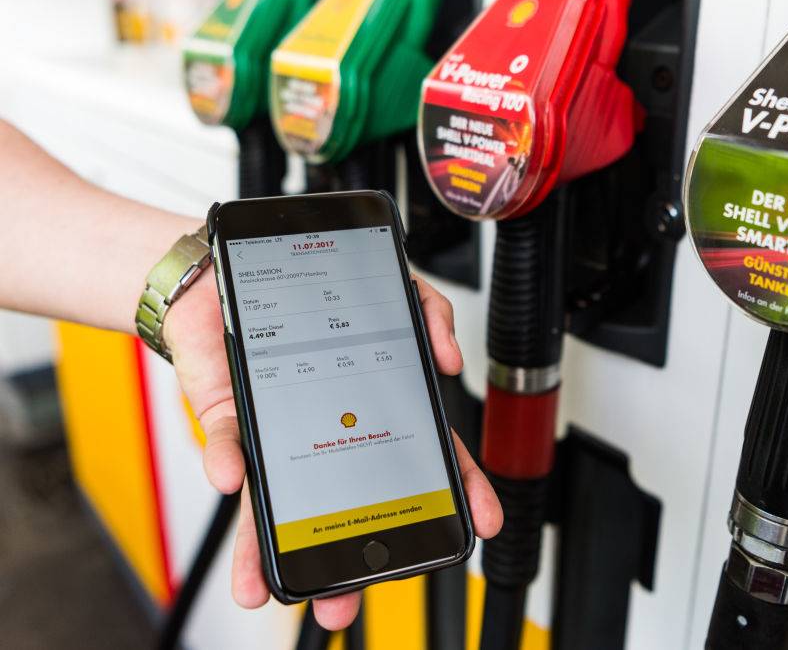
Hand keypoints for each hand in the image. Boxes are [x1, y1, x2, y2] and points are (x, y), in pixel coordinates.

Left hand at [164, 270, 501, 628]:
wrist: (229, 278)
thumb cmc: (308, 291)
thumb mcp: (385, 292)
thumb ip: (426, 312)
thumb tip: (446, 358)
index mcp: (372, 405)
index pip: (420, 458)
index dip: (453, 489)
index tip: (476, 521)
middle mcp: (328, 429)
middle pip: (347, 501)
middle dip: (350, 554)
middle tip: (352, 593)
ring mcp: (279, 433)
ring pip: (280, 500)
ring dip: (274, 546)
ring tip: (277, 583)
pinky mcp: (232, 418)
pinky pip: (227, 446)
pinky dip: (226, 463)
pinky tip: (231, 479)